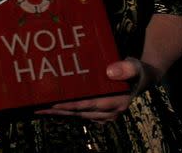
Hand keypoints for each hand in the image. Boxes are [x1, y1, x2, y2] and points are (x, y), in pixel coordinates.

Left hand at [34, 57, 152, 121]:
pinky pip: (81, 112)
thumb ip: (125, 68)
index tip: (53, 104)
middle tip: (38, 107)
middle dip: (58, 111)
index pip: (89, 105)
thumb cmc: (137, 70)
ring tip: (39, 108)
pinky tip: (52, 107)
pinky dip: (67, 110)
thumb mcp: (135, 66)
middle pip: (80, 112)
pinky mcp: (100, 112)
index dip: (71, 105)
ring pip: (78, 114)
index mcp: (117, 102)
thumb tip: (110, 72)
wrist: (143, 76)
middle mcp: (110, 112)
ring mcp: (105, 114)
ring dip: (59, 112)